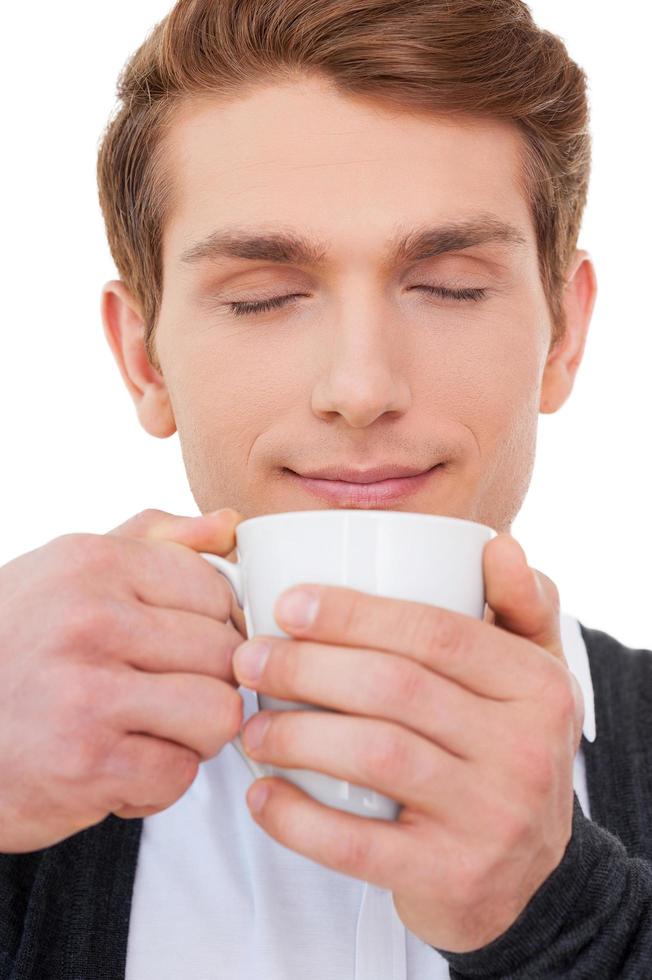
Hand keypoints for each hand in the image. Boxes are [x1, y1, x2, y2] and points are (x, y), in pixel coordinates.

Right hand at [0, 507, 245, 852]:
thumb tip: (229, 525)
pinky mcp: (86, 765)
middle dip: (207, 682)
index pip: (216, 588)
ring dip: (193, 735)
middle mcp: (89, 621)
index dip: (216, 624)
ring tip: (148, 730)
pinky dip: (155, 783)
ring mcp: (86, 695)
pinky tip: (117, 768)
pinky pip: (180, 774)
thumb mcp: (68, 573)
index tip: (188, 644)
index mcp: (92, 563)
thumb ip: (154, 540)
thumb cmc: (13, 649)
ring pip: (219, 714)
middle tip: (163, 693)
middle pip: (224, 653)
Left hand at [232, 533, 583, 952]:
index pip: (437, 632)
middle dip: (306, 667)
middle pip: (395, 687)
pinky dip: (297, 819)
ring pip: (374, 756)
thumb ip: (520, 604)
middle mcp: (525, 750)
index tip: (287, 605)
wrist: (531, 879)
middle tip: (250, 660)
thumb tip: (496, 544)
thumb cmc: (507, 751)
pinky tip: (262, 796)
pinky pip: (358, 844)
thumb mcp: (534, 676)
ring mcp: (491, 818)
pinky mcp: (452, 877)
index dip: (354, 614)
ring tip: (250, 728)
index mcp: (539, 686)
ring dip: (294, 735)